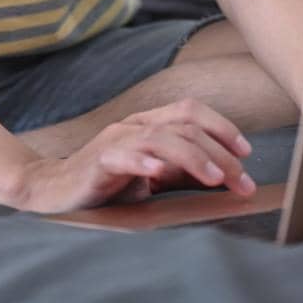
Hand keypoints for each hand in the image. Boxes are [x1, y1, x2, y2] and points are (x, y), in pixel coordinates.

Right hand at [14, 97, 255, 214]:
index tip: (246, 152)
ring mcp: (115, 140)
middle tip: (243, 181)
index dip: (221, 127)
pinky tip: (159, 175)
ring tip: (217, 178)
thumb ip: (181, 171)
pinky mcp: (97, 161)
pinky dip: (143, 162)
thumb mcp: (152, 177)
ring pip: (161, 138)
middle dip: (220, 152)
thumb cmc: (107, 184)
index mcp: (147, 124)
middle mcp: (133, 125)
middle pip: (184, 126)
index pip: (190, 112)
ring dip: (194, 157)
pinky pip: (123, 156)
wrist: (55, 190)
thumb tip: (224, 176)